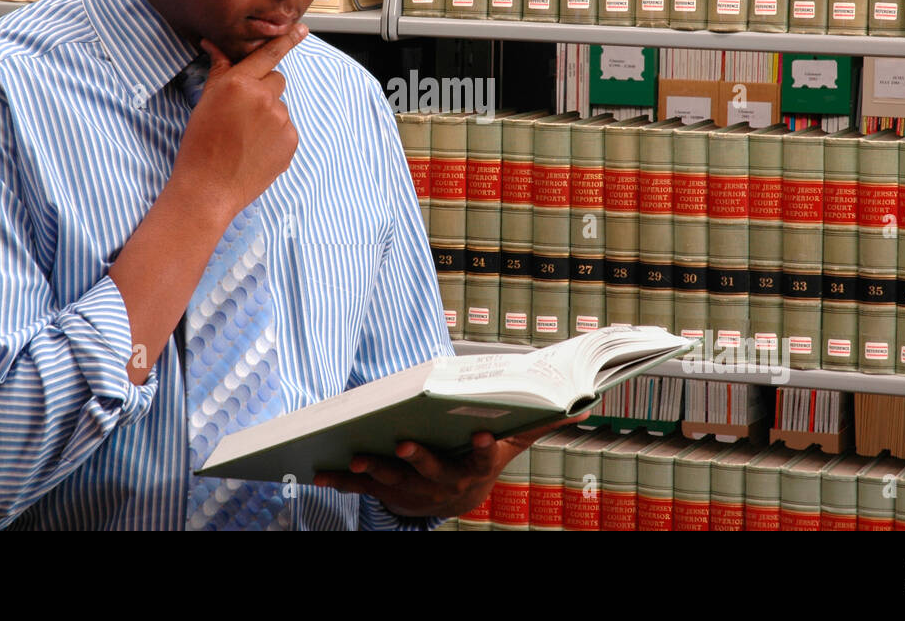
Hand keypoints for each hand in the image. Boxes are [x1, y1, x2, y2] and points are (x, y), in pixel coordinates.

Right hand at [170, 23, 306, 225]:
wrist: (209, 188)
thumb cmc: (200, 144)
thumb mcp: (205, 102)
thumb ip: (219, 71)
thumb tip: (213, 45)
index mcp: (240, 83)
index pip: (268, 54)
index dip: (287, 40)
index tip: (302, 29)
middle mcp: (264, 98)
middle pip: (276, 80)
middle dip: (264, 89)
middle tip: (242, 112)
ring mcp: (281, 120)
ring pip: (280, 107)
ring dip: (268, 116)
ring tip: (245, 138)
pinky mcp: (291, 141)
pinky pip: (286, 129)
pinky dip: (275, 136)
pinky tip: (255, 150)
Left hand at [311, 415, 588, 520]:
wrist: (453, 500)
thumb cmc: (481, 458)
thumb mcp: (513, 442)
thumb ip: (541, 422)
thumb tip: (585, 405)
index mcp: (475, 467)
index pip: (485, 458)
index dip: (485, 448)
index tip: (484, 433)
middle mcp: (444, 483)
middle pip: (432, 471)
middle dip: (418, 458)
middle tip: (405, 441)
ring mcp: (412, 490)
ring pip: (394, 482)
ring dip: (376, 470)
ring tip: (360, 456)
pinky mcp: (386, 492)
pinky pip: (363, 488)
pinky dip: (341, 480)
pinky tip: (320, 472)